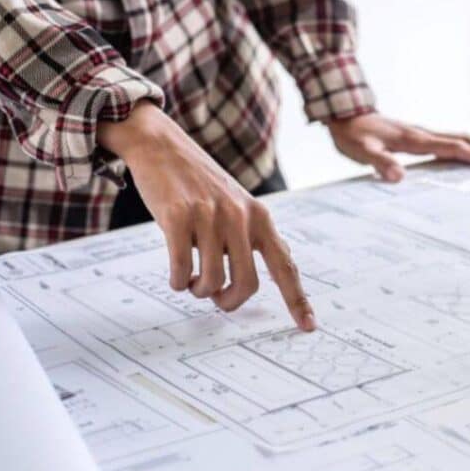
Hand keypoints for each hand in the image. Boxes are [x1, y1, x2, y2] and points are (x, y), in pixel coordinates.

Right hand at [98, 102, 314, 329]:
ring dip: (199, 291)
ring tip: (191, 281)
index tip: (308, 326)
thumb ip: (249, 238)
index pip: (285, 265)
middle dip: (230, 301)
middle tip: (216, 300)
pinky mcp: (178, 216)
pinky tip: (177, 276)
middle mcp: (240, 216)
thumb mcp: (236, 204)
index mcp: (259, 217)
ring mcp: (209, 216)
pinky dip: (178, 281)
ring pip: (212, 280)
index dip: (297, 299)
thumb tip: (256, 280)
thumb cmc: (198, 183)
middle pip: (247, 283)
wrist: (161, 144)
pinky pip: (182, 268)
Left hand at [325, 113, 469, 181]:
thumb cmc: (353, 135)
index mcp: (416, 139)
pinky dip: (467, 147)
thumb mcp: (362, 151)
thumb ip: (381, 162)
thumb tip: (399, 176)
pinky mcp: (418, 137)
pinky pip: (450, 142)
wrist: (344, 115)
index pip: (454, 147)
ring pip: (460, 138)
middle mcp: (424, 134)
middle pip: (465, 139)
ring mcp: (422, 134)